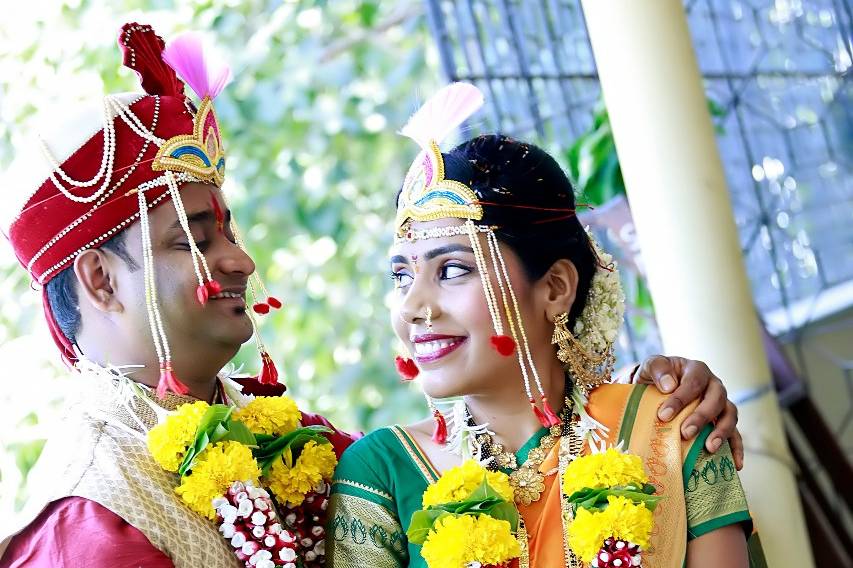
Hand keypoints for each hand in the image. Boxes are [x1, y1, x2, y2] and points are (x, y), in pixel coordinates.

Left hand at [633, 355, 743, 469]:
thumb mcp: (651, 366)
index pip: (693, 383)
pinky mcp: (724, 420)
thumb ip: (657, 368)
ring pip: (730, 415)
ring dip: (722, 432)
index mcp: (696, 370)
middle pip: (716, 399)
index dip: (680, 399)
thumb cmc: (657, 377)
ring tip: (710, 447)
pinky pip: (736, 434)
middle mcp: (713, 385)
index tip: (664, 415)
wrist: (659, 386)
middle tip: (685, 432)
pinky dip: (737, 449)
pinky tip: (735, 464)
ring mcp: (721, 403)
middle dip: (701, 417)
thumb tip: (669, 385)